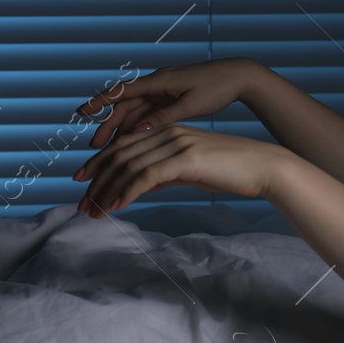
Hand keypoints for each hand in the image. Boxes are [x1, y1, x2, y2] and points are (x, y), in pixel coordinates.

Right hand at [74, 58, 263, 150]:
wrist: (239, 77)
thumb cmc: (217, 88)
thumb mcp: (191, 105)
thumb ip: (164, 117)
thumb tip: (137, 132)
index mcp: (160, 81)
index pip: (122, 91)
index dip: (99, 102)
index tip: (81, 112)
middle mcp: (157, 84)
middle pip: (125, 105)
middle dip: (108, 125)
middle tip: (94, 147)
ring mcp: (164, 91)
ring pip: (135, 111)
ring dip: (121, 128)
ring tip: (108, 149)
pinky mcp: (171, 98)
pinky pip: (148, 113)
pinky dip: (138, 127)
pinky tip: (131, 143)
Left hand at [74, 123, 287, 216]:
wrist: (262, 167)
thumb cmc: (229, 170)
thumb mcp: (189, 170)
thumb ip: (163, 173)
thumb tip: (139, 186)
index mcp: (167, 130)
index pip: (123, 145)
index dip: (98, 163)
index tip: (82, 182)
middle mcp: (167, 132)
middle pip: (119, 154)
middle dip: (96, 180)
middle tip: (82, 205)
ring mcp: (175, 143)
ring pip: (128, 166)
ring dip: (106, 191)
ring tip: (94, 212)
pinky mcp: (185, 158)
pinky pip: (146, 176)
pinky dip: (127, 192)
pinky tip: (116, 207)